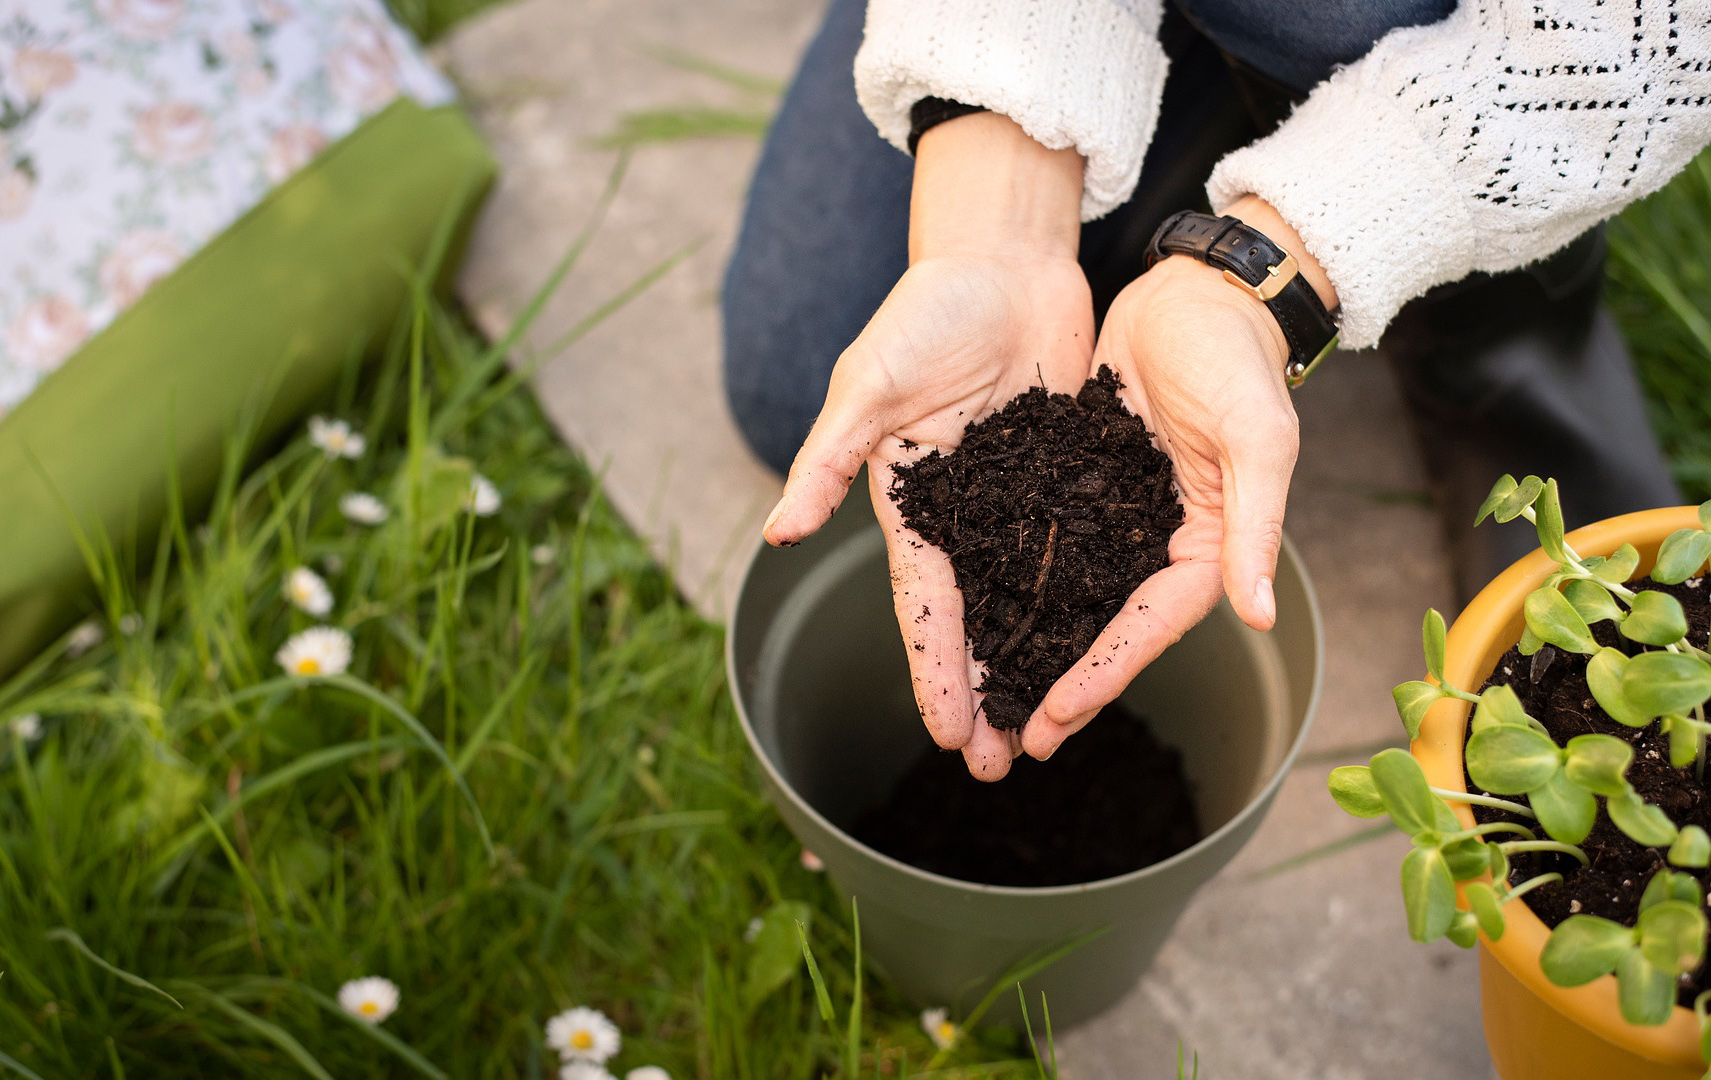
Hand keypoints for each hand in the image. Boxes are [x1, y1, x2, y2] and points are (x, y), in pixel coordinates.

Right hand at [762, 113, 1087, 780]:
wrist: (1002, 258)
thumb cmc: (925, 312)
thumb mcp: (869, 385)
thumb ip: (829, 460)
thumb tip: (777, 534)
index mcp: (911, 502)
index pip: (926, 605)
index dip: (937, 671)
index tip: (951, 735)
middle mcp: (964, 513)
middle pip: (978, 620)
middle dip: (986, 692)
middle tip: (1002, 767)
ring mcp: (1017, 499)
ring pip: (1028, 598)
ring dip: (1035, 662)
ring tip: (1051, 729)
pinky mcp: (1064, 474)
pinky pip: (1075, 548)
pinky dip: (1083, 599)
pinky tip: (1102, 646)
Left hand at [1020, 196, 1337, 760]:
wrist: (1197, 292)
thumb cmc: (1237, 358)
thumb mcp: (1256, 438)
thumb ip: (1257, 527)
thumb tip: (1259, 615)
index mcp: (1208, 543)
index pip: (1152, 624)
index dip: (1106, 671)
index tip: (1056, 715)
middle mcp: (1159, 541)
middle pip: (1107, 627)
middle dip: (1063, 685)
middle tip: (1013, 741)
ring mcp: (1117, 515)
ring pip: (1072, 596)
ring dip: (1035, 647)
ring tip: (988, 700)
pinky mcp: (1080, 482)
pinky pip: (1047, 544)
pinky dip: (1018, 581)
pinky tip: (977, 612)